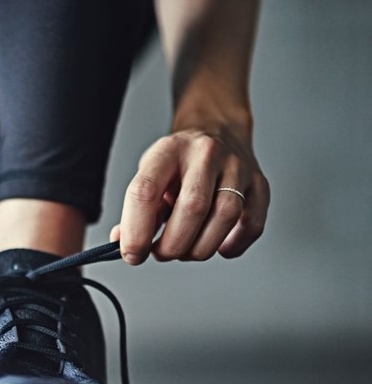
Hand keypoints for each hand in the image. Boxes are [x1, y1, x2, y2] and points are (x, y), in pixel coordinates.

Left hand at [114, 122, 269, 263]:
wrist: (216, 130)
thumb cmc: (179, 161)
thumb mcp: (150, 173)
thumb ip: (137, 209)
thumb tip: (125, 244)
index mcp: (169, 150)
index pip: (146, 191)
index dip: (136, 230)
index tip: (132, 253)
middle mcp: (206, 154)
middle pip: (192, 207)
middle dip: (172, 245)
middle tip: (161, 253)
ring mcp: (237, 167)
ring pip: (226, 216)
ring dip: (200, 247)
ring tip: (185, 250)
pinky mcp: (259, 183)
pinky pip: (252, 224)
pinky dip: (233, 245)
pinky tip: (217, 246)